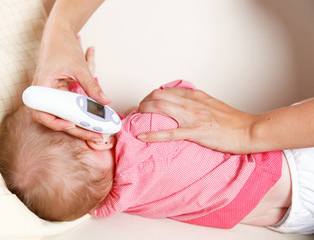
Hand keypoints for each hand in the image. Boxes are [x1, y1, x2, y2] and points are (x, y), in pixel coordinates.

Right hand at [32, 32, 105, 140]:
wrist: (58, 34)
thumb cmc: (62, 46)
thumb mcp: (79, 66)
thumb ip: (91, 85)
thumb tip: (105, 101)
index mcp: (41, 86)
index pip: (41, 112)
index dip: (55, 122)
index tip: (71, 124)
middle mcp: (43, 93)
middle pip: (55, 119)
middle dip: (76, 129)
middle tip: (95, 135)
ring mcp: (50, 95)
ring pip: (62, 116)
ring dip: (78, 124)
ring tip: (96, 132)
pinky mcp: (57, 95)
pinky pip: (67, 108)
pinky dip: (79, 115)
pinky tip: (92, 121)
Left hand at [137, 87, 255, 153]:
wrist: (249, 130)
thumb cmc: (232, 120)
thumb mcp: (211, 104)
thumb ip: (196, 102)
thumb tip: (181, 104)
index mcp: (195, 96)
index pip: (165, 90)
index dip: (150, 96)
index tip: (145, 104)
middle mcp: (192, 103)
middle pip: (158, 96)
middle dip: (143, 102)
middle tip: (138, 112)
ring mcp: (193, 117)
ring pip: (160, 108)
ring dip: (144, 112)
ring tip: (136, 120)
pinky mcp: (196, 132)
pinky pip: (169, 133)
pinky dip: (153, 134)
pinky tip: (141, 137)